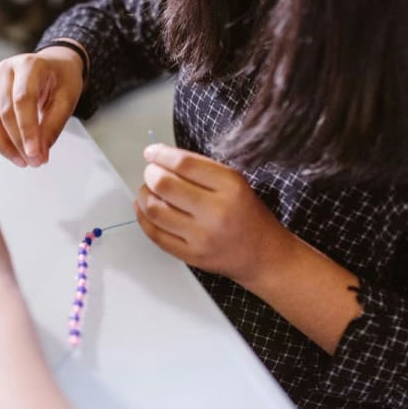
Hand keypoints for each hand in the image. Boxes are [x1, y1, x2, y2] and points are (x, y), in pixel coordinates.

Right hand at [0, 46, 83, 167]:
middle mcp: (6, 70)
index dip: (27, 130)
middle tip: (35, 161)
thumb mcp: (67, 98)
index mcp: (29, 65)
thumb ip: (53, 125)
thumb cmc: (61, 78)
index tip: (35, 153)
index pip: (23, 100)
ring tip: (23, 160)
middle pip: (5, 112)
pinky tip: (13, 151)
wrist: (54, 65)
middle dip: (19, 142)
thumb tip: (39, 153)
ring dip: (5, 145)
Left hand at [134, 144, 295, 288]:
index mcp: (230, 186)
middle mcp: (216, 211)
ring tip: (147, 190)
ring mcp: (202, 236)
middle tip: (150, 172)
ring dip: (144, 195)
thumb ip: (201, 169)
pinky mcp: (191, 256)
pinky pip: (155, 234)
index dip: (161, 154)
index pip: (184, 164)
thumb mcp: (235, 183)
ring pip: (154, 210)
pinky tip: (144, 209)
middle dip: (150, 174)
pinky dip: (143, 218)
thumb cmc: (248, 215)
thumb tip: (161, 157)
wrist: (265, 256)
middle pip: (164, 185)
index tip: (151, 152)